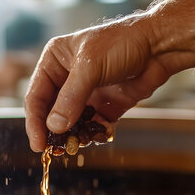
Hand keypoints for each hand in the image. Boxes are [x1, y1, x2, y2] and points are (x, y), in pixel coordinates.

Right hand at [24, 15, 170, 151]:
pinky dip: (94, 134)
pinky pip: (93, 126)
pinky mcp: (105, 106)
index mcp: (54, 62)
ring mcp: (86, 94)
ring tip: (77, 146)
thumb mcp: (90, 67)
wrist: (159, 46)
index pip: (36, 97)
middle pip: (50, 113)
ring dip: (73, 136)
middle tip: (54, 151)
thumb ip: (70, 98)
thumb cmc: (121, 43)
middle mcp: (66, 78)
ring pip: (71, 123)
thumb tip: (54, 127)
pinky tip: (98, 136)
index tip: (38, 144)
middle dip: (53, 132)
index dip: (35, 122)